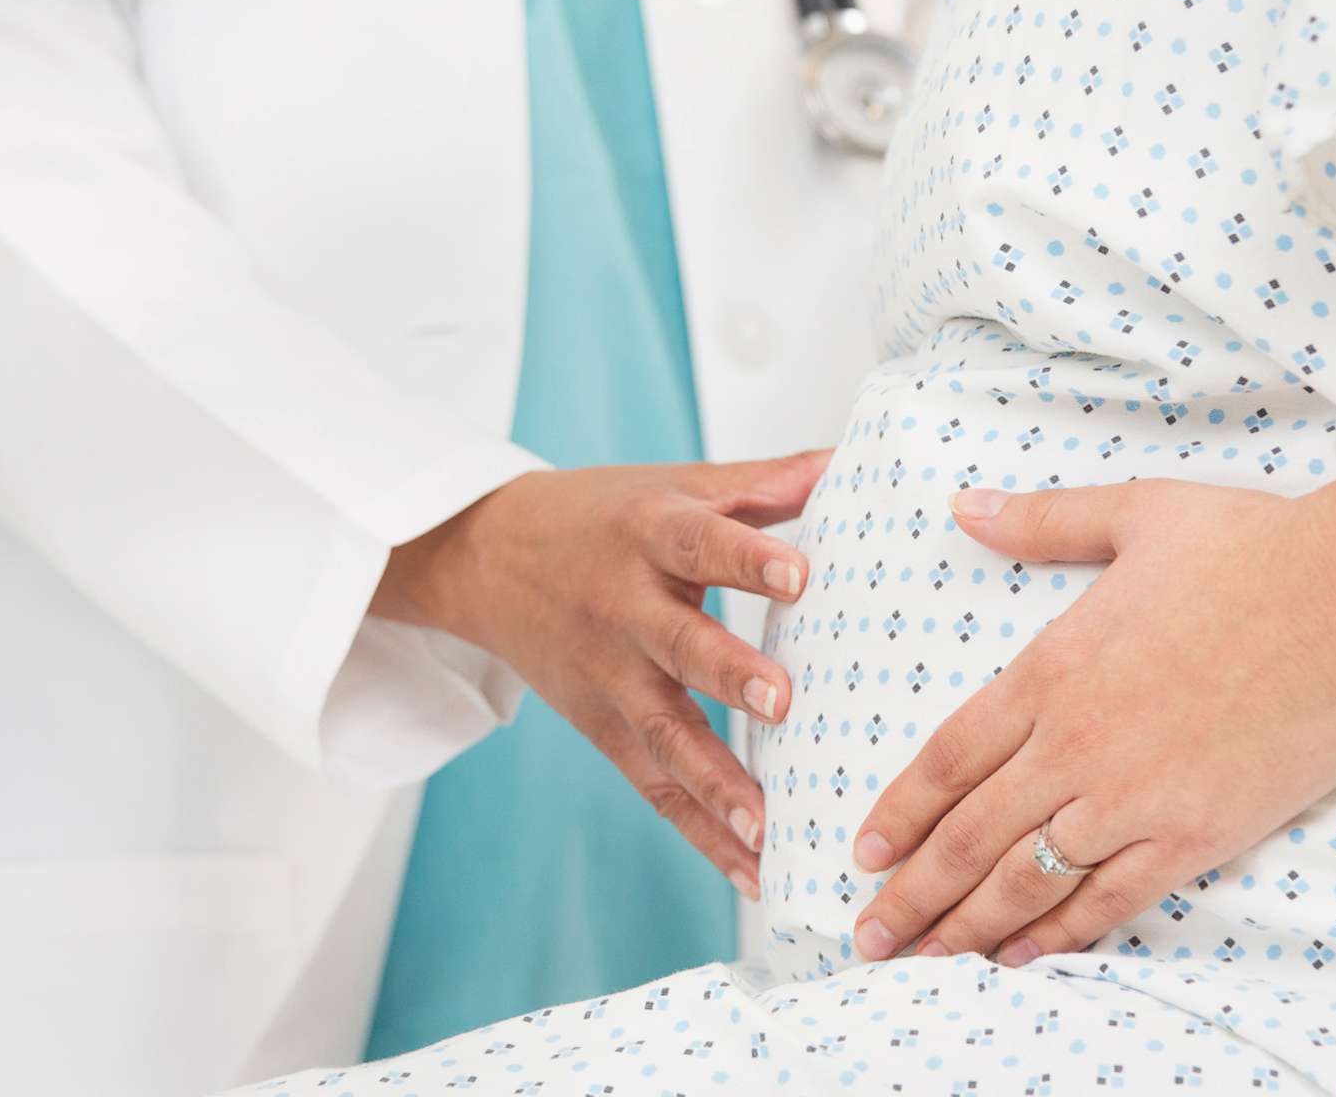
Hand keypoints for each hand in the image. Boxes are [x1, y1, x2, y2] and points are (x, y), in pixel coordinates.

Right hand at [374, 452, 826, 896]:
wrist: (489, 557)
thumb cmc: (601, 517)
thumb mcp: (674, 485)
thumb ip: (761, 483)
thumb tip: (846, 462)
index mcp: (647, 533)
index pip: (700, 542)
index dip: (747, 558)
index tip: (800, 576)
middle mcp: (623, 608)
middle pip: (678, 645)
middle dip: (728, 676)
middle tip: (783, 703)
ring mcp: (609, 677)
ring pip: (663, 736)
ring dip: (716, 785)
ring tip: (767, 829)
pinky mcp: (603, 728)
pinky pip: (654, 787)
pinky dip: (701, 833)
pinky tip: (753, 872)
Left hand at [846, 479, 1335, 964]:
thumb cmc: (1253, 546)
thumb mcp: (1134, 512)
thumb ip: (1042, 521)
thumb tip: (967, 506)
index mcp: (1053, 668)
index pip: (950, 757)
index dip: (901, 811)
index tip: (865, 849)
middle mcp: (1077, 742)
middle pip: (968, 835)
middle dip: (910, 893)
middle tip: (866, 935)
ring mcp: (1135, 795)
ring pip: (1026, 879)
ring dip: (966, 925)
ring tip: (922, 961)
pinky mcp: (1196, 833)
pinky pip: (1110, 900)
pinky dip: (1060, 935)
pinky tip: (1024, 957)